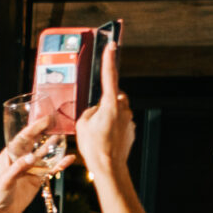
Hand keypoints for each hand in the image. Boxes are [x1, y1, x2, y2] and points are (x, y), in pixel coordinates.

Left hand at [0, 111, 54, 212]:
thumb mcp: (6, 180)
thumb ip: (18, 168)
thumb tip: (31, 157)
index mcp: (9, 155)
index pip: (23, 137)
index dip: (34, 128)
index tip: (44, 120)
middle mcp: (21, 159)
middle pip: (35, 142)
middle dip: (45, 132)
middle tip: (56, 122)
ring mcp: (30, 168)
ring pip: (45, 154)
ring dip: (53, 146)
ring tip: (64, 137)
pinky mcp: (38, 178)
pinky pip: (50, 169)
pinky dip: (59, 164)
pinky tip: (68, 159)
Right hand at [73, 54, 135, 176]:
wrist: (109, 168)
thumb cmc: (94, 146)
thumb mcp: (82, 124)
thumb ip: (90, 111)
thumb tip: (97, 111)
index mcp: (110, 104)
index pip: (109, 76)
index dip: (109, 59)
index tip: (112, 45)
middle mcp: (123, 109)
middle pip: (114, 96)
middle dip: (105, 101)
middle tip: (93, 116)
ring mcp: (129, 120)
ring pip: (117, 110)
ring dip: (108, 116)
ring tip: (98, 132)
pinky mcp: (131, 130)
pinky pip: (120, 122)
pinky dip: (112, 127)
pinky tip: (105, 139)